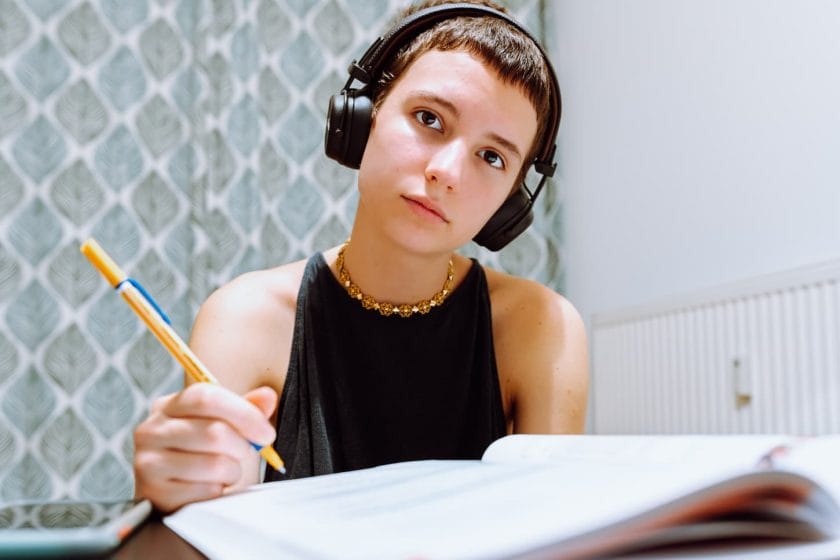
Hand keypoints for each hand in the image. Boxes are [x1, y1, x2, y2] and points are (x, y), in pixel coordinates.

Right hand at [133, 384, 277, 512]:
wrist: (184, 497)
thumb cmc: (208, 455)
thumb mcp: (227, 427)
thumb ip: (247, 409)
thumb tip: (267, 396)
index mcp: (169, 405)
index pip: (206, 397)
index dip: (244, 413)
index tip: (267, 434)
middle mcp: (151, 429)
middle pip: (214, 432)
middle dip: (241, 448)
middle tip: (243, 455)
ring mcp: (148, 462)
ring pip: (214, 464)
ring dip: (232, 472)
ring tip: (225, 473)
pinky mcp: (154, 493)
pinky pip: (206, 492)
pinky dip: (218, 492)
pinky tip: (208, 489)